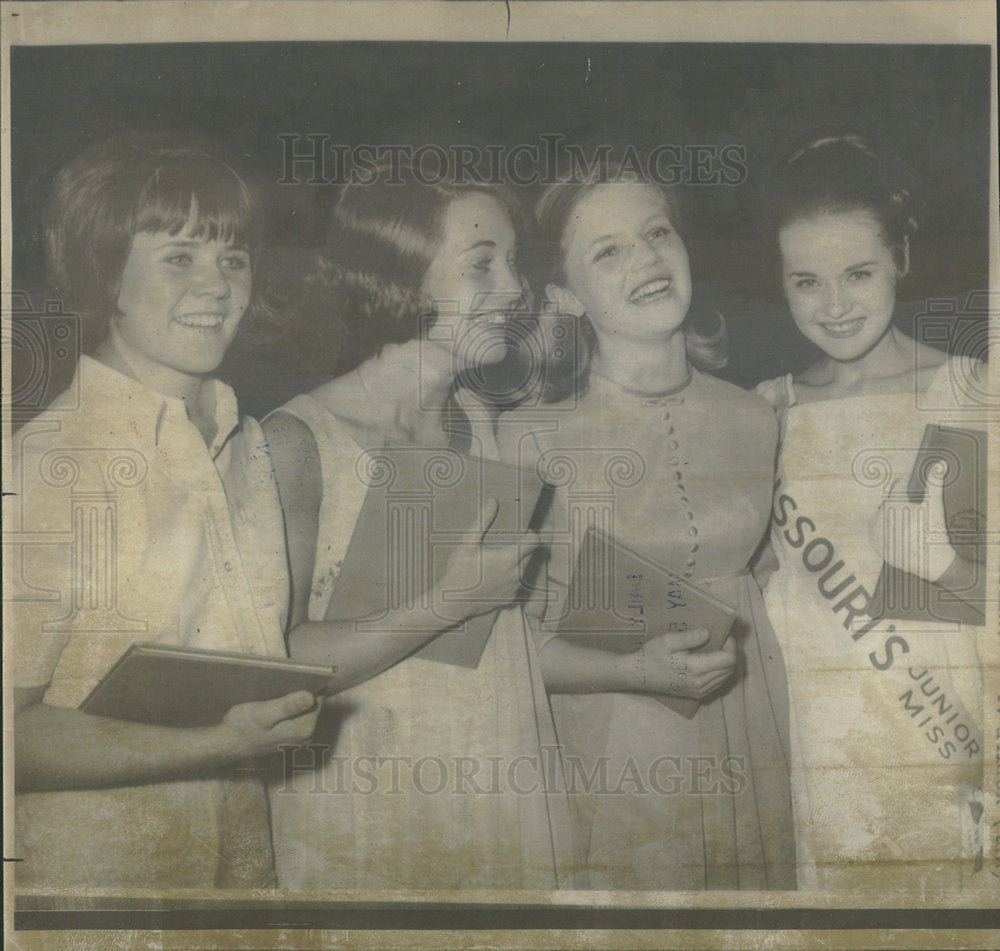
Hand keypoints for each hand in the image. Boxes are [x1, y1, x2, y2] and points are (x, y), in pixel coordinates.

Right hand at [214, 690, 320, 759]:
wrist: (225, 745)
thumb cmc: (241, 728)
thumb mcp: (263, 714)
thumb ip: (287, 706)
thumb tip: (311, 696)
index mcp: (304, 729)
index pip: (319, 698)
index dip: (309, 684)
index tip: (295, 676)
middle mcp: (306, 735)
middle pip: (313, 704)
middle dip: (301, 691)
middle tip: (283, 683)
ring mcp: (298, 736)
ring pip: (304, 708)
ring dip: (294, 697)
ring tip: (276, 691)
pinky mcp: (290, 735)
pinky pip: (296, 714)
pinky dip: (288, 706)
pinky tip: (274, 702)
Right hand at [430, 497, 539, 623]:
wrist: (451, 603)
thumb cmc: (458, 571)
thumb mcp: (467, 543)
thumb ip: (482, 521)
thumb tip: (493, 500)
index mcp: (509, 558)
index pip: (534, 541)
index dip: (531, 534)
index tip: (523, 532)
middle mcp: (517, 575)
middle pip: (530, 555)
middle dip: (524, 548)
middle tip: (509, 543)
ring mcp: (514, 589)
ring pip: (525, 571)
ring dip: (518, 564)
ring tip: (500, 560)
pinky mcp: (509, 600)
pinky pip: (517, 585)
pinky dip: (511, 579)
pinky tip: (495, 576)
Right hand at [637, 629, 737, 699]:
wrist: (640, 676)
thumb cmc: (652, 655)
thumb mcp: (667, 641)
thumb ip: (689, 638)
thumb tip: (708, 633)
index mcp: (696, 668)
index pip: (729, 659)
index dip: (731, 645)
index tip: (724, 633)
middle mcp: (702, 683)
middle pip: (731, 668)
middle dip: (731, 651)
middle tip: (723, 638)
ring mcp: (701, 691)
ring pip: (727, 676)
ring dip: (727, 661)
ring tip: (718, 648)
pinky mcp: (698, 694)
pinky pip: (719, 683)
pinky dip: (721, 671)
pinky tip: (712, 661)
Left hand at [870, 460, 955, 582]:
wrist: (930, 563)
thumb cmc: (934, 532)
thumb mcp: (934, 506)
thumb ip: (934, 483)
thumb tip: (940, 464)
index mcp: (893, 503)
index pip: (898, 484)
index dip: (911, 490)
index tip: (917, 499)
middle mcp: (880, 515)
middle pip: (890, 499)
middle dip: (902, 504)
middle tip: (914, 518)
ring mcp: (875, 529)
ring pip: (883, 512)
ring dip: (893, 514)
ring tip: (908, 526)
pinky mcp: (874, 541)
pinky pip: (878, 527)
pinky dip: (886, 527)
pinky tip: (899, 533)